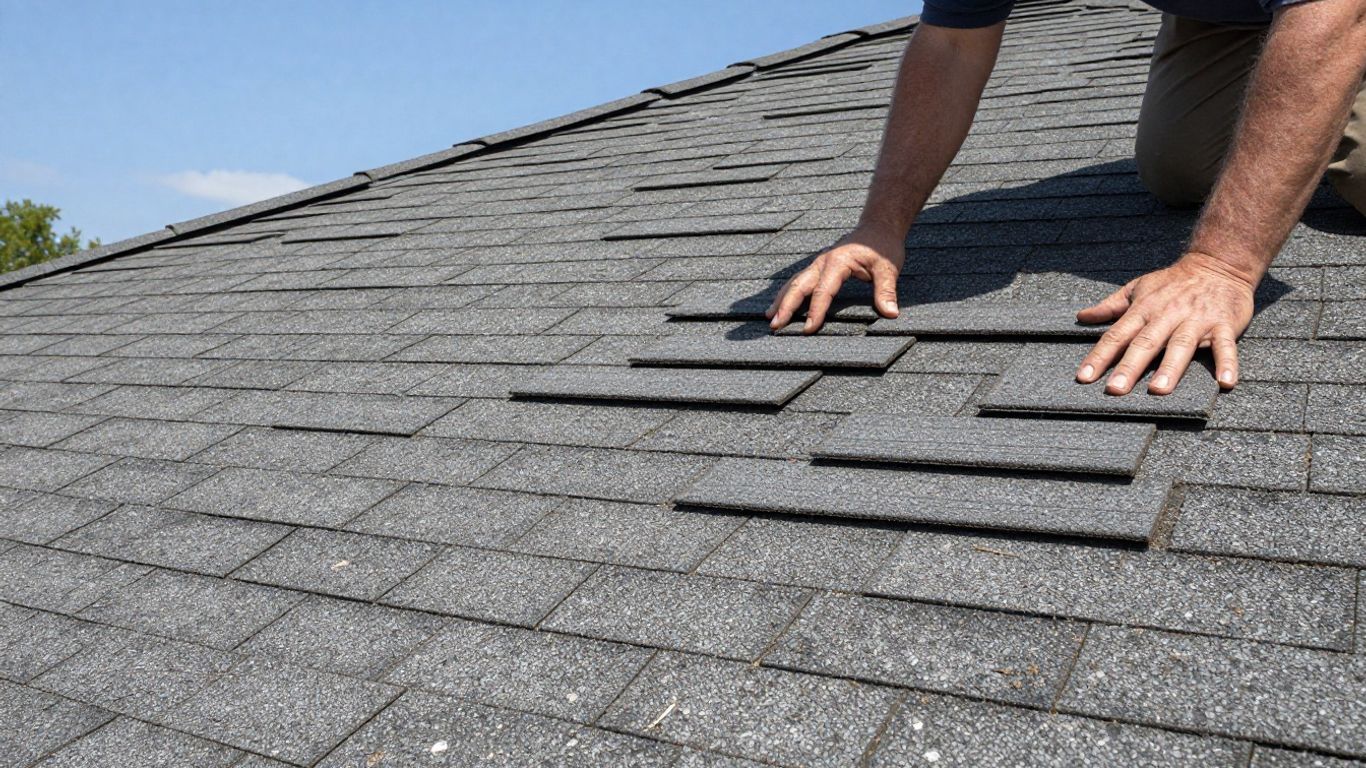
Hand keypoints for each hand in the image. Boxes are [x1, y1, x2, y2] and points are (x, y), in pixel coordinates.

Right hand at [766, 224, 905, 333]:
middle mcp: (822, 262)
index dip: (815, 311)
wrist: (878, 227)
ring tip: (769, 317)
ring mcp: (818, 263)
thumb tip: (890, 314)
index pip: (823, 291)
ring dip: (781, 300)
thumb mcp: (888, 267)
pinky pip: (799, 280)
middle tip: (775, 325)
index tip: (808, 329)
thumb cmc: (882, 247)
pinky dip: (787, 293)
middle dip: (785, 306)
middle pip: (798, 285)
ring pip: (794, 282)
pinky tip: (780, 304)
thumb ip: (886, 291)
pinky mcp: (819, 266)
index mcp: (838, 262)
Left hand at [1075, 252, 1256, 394]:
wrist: (1219, 263)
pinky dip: (1227, 363)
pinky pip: (1225, 346)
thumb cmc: (1173, 282)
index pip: (1116, 335)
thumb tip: (1081, 317)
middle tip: (1114, 390)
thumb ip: (1110, 306)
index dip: (1099, 356)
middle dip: (1129, 367)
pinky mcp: (1224, 324)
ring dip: (1170, 368)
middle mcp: (1168, 315)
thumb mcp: (1138, 288)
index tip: (1084, 377)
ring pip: (1181, 345)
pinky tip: (1225, 383)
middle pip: (1145, 343)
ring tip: (1158, 389)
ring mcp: (1197, 320)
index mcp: (1144, 309)